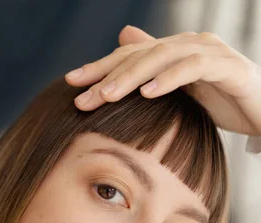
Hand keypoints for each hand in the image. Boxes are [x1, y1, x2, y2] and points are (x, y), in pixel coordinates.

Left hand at [65, 25, 260, 135]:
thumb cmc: (225, 103)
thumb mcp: (184, 94)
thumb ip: (156, 73)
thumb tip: (124, 40)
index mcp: (176, 52)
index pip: (131, 56)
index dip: (100, 67)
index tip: (70, 84)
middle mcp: (191, 45)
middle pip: (141, 54)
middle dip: (107, 74)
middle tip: (80, 96)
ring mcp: (211, 52)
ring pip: (163, 57)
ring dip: (131, 76)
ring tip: (105, 96)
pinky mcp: (229, 68)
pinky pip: (194, 68)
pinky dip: (170, 79)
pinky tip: (147, 93)